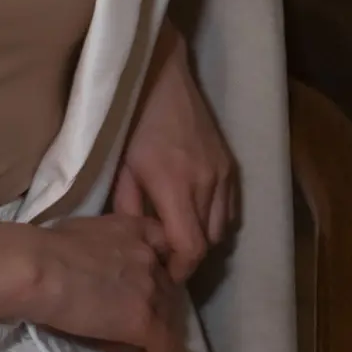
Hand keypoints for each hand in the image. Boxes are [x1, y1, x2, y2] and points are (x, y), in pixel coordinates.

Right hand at [23, 213, 187, 351]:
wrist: (39, 269)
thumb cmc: (44, 248)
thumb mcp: (85, 232)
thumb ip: (104, 247)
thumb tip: (94, 266)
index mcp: (136, 229)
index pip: (165, 249)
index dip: (156, 271)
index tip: (140, 286)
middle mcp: (151, 257)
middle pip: (169, 288)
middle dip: (154, 306)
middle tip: (129, 321)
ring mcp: (151, 289)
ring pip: (170, 319)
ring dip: (154, 332)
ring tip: (130, 344)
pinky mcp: (145, 322)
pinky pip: (166, 347)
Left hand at [112, 19, 238, 283]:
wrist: (160, 75)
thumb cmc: (131, 120)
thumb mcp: (120, 166)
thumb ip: (129, 208)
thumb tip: (138, 242)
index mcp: (175, 185)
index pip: (191, 247)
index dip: (180, 269)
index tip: (165, 276)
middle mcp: (207, 182)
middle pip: (208, 242)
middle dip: (189, 257)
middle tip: (166, 259)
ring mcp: (223, 172)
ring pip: (222, 227)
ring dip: (202, 238)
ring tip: (179, 236)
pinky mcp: (230, 163)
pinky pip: (230, 207)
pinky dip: (215, 218)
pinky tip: (194, 213)